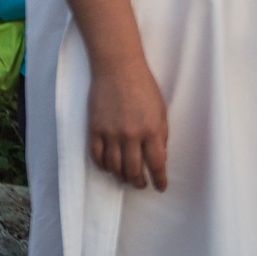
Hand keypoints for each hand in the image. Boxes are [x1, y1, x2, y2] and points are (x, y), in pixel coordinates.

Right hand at [88, 58, 168, 189]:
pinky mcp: (95, 130)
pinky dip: (104, 166)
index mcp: (152, 129)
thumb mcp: (161, 109)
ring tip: (126, 177)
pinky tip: (109, 166)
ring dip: (121, 176)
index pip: (157, 163)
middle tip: (141, 184)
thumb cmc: (143, 86)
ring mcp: (111, 133)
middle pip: (134, 170)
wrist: (118, 68)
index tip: (160, 187)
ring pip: (114, 167)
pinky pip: (97, 157)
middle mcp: (132, 135)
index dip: (159, 179)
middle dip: (139, 182)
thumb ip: (161, 133)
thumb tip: (160, 156)